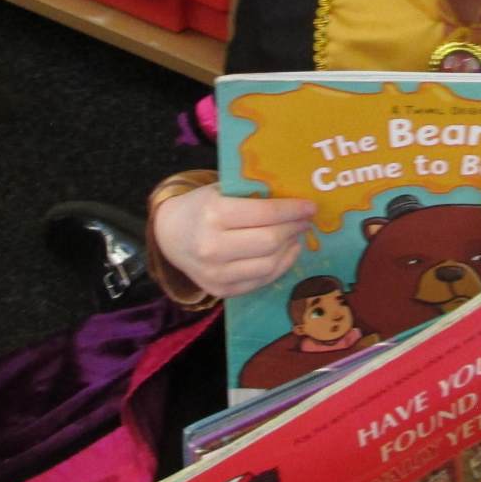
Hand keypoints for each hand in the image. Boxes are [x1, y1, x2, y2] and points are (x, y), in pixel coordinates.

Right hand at [152, 184, 316, 297]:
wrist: (170, 235)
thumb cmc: (201, 207)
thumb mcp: (220, 190)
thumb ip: (251, 194)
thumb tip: (295, 196)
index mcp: (213, 214)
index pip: (264, 214)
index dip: (292, 211)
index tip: (310, 206)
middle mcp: (212, 247)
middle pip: (270, 241)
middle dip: (294, 229)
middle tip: (305, 220)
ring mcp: (215, 274)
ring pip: (268, 265)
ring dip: (290, 249)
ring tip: (297, 236)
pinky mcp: (220, 291)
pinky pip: (260, 281)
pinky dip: (279, 267)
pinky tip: (286, 252)